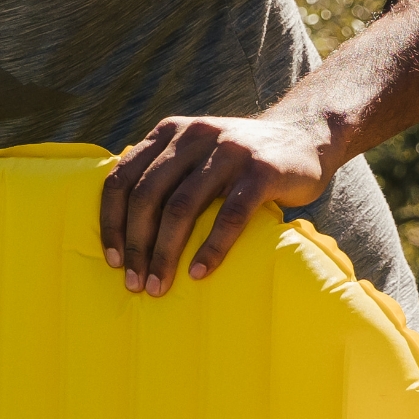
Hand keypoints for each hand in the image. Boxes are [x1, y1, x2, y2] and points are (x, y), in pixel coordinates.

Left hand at [99, 112, 335, 295]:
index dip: (111, 221)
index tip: (112, 260)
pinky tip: (199, 272)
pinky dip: (211, 247)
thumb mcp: (196, 152)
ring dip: (166, 252)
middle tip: (134, 282)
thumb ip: (164, 173)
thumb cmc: (239, 160)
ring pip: (182, 207)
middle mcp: (193, 137)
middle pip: (148, 196)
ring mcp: (228, 152)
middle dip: (137, 245)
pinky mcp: (261, 171)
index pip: (122, 178)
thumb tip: (124, 229)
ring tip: (160, 285)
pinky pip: (229, 215)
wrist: (307, 136)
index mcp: (169, 133)